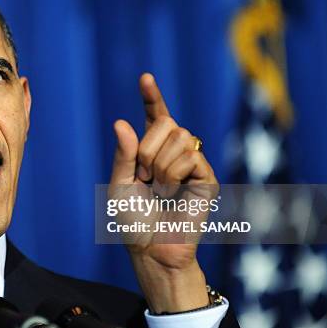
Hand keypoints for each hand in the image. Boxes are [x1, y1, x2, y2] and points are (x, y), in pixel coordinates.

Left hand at [109, 73, 217, 313]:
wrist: (152, 249)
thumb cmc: (133, 221)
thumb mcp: (119, 185)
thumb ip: (123, 154)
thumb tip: (122, 121)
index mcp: (151, 151)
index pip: (155, 117)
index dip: (152, 98)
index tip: (145, 78)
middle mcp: (174, 153)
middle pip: (166, 122)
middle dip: (147, 149)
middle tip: (144, 177)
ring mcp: (193, 163)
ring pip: (179, 136)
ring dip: (160, 165)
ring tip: (159, 190)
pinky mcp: (208, 178)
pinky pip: (191, 155)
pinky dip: (174, 174)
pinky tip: (172, 194)